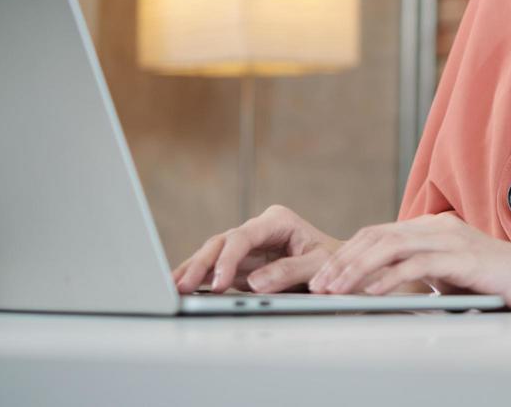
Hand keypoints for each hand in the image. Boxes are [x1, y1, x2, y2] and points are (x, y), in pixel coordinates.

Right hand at [174, 204, 340, 294]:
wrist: (339, 271)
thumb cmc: (333, 263)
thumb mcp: (320, 265)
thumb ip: (290, 271)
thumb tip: (257, 282)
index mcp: (277, 221)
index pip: (243, 237)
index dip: (228, 259)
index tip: (218, 283)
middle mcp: (258, 230)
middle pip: (221, 243)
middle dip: (200, 264)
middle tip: (182, 287)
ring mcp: (247, 248)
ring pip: (212, 254)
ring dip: (191, 271)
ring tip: (171, 288)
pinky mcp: (241, 265)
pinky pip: (213, 269)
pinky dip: (197, 278)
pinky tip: (178, 288)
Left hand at [308, 212, 510, 311]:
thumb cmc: (493, 281)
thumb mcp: (447, 273)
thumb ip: (418, 270)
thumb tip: (379, 285)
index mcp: (432, 228)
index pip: (379, 233)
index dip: (348, 253)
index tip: (325, 276)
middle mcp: (438, 227)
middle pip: (378, 236)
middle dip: (343, 261)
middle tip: (318, 284)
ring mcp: (451, 239)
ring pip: (391, 247)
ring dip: (357, 269)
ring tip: (336, 289)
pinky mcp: (462, 258)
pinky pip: (417, 265)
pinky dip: (389, 278)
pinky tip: (372, 292)